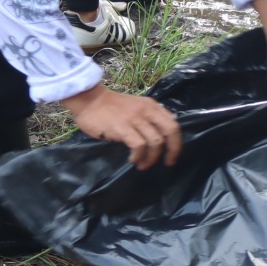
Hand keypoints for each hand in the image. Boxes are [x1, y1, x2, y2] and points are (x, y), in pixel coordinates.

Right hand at [62, 84, 181, 169]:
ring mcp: (135, 119)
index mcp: (152, 106)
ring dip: (152, 158)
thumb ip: (150, 116)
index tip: (172, 156)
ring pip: (156, 141)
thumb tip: (164, 132)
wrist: (89, 100)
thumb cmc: (111, 107)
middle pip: (171, 131)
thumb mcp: (137, 106)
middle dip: (173, 150)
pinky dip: (139, 156)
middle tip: (167, 163)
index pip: (174, 124)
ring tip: (143, 165)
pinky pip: (139, 145)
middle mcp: (147, 111)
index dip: (177, 143)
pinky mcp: (123, 128)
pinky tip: (132, 160)